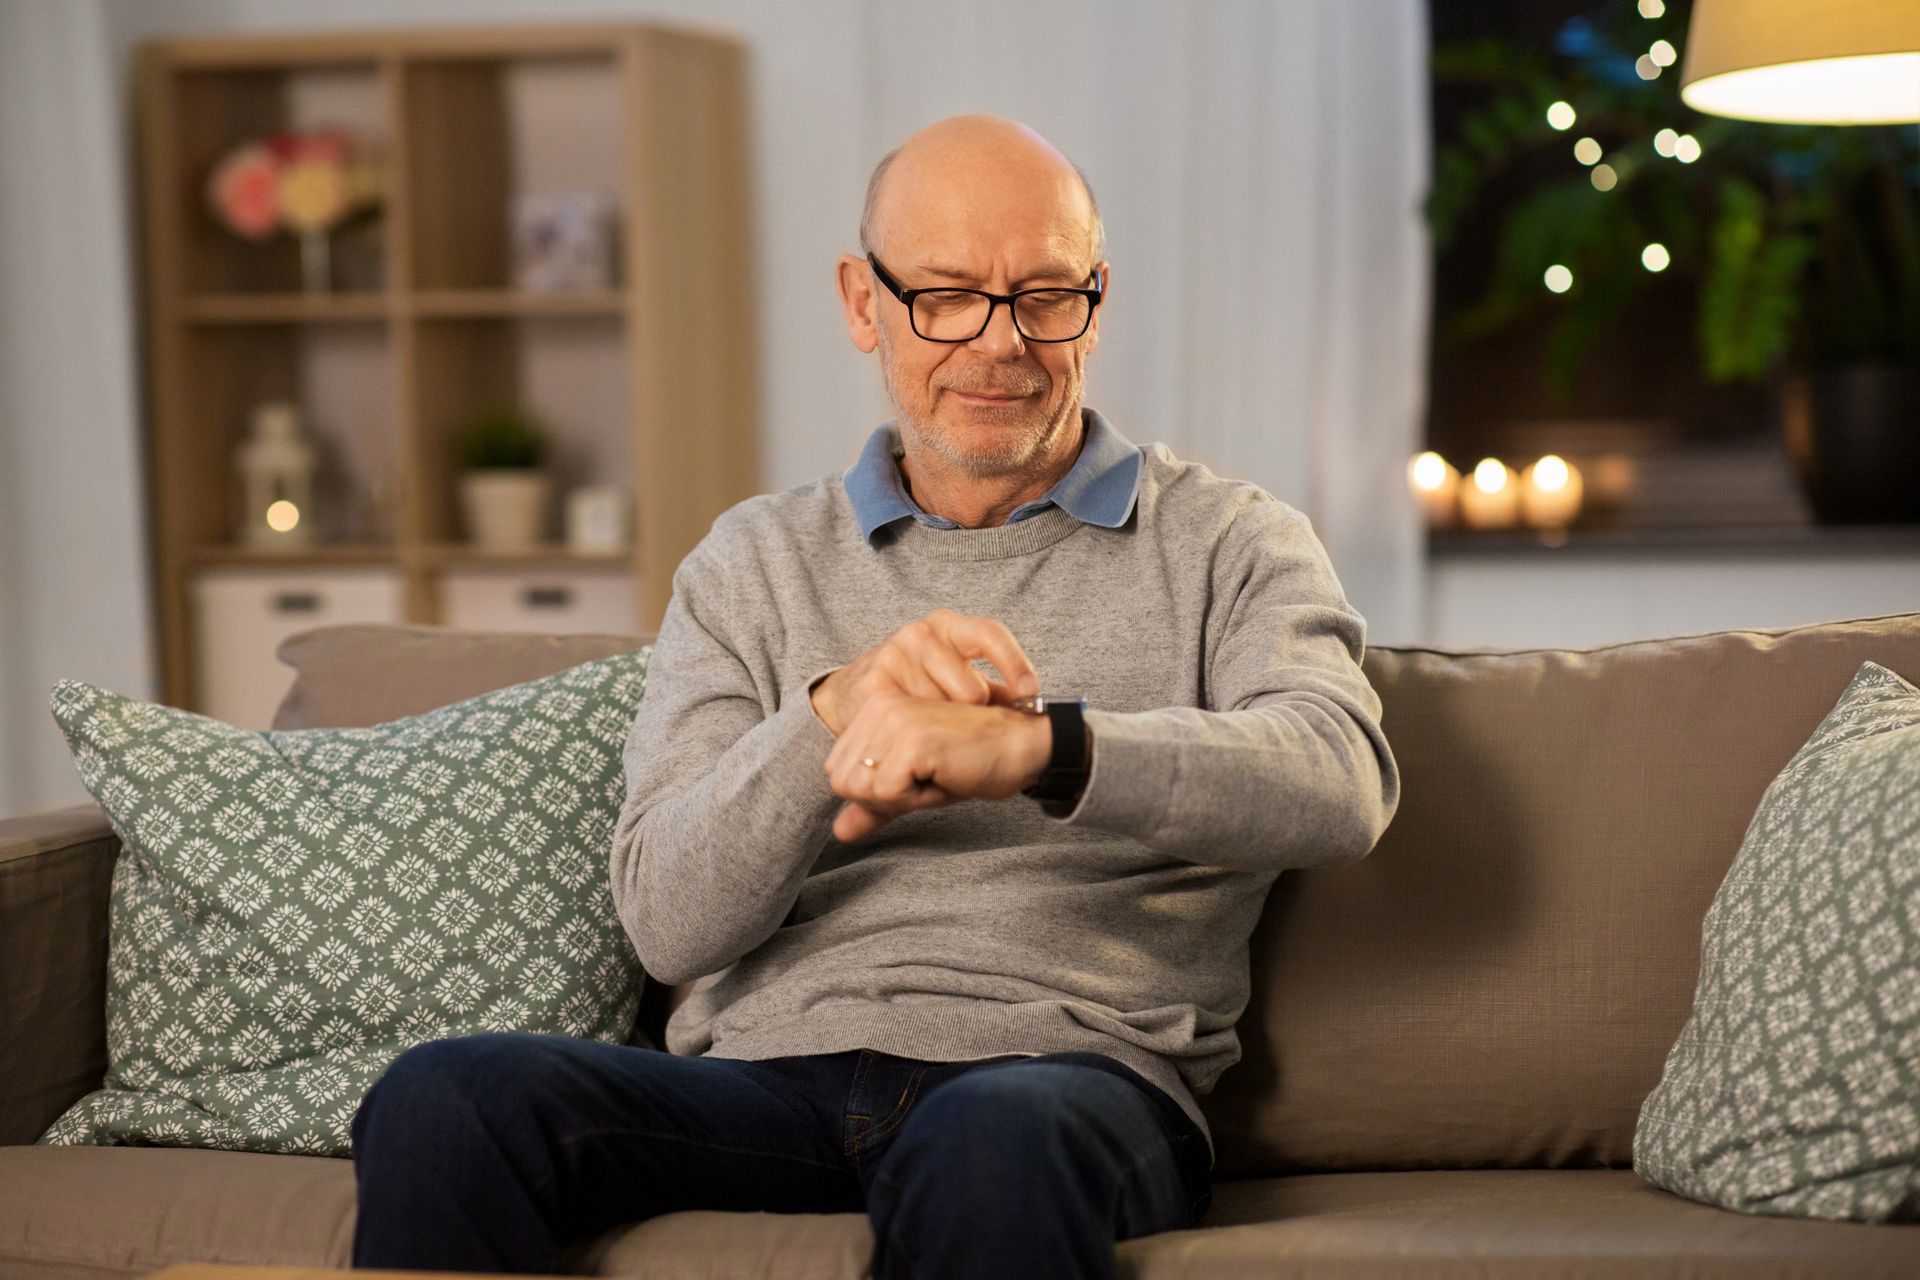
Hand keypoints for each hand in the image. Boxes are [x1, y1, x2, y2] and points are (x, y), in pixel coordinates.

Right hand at [810, 607, 1039, 737]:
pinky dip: (921, 743)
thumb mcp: (957, 677)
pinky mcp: (873, 686)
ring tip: (937, 738)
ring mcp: (894, 656)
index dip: (1015, 664)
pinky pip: (913, 726)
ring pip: (943, 712)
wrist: (855, 693)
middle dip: (974, 718)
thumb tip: (1035, 709)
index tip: (1031, 694)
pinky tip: (916, 746)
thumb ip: (994, 690)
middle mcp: (920, 633)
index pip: (990, 635)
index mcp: (948, 626)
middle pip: (971, 688)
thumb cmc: (920, 687)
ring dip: (946, 733)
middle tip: (967, 734)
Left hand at [824, 692, 1051, 842]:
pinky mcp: (912, 740)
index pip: (839, 773)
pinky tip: (945, 776)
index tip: (917, 775)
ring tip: (936, 775)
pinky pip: (889, 794)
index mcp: (873, 710)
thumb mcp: (913, 787)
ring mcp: (894, 721)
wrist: (1020, 749)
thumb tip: (838, 834)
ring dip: (903, 798)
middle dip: (887, 797)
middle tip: (928, 777)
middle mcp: (878, 708)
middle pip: (845, 783)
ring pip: (864, 789)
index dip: (878, 791)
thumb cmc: (970, 763)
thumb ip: (874, 806)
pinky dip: (918, 799)